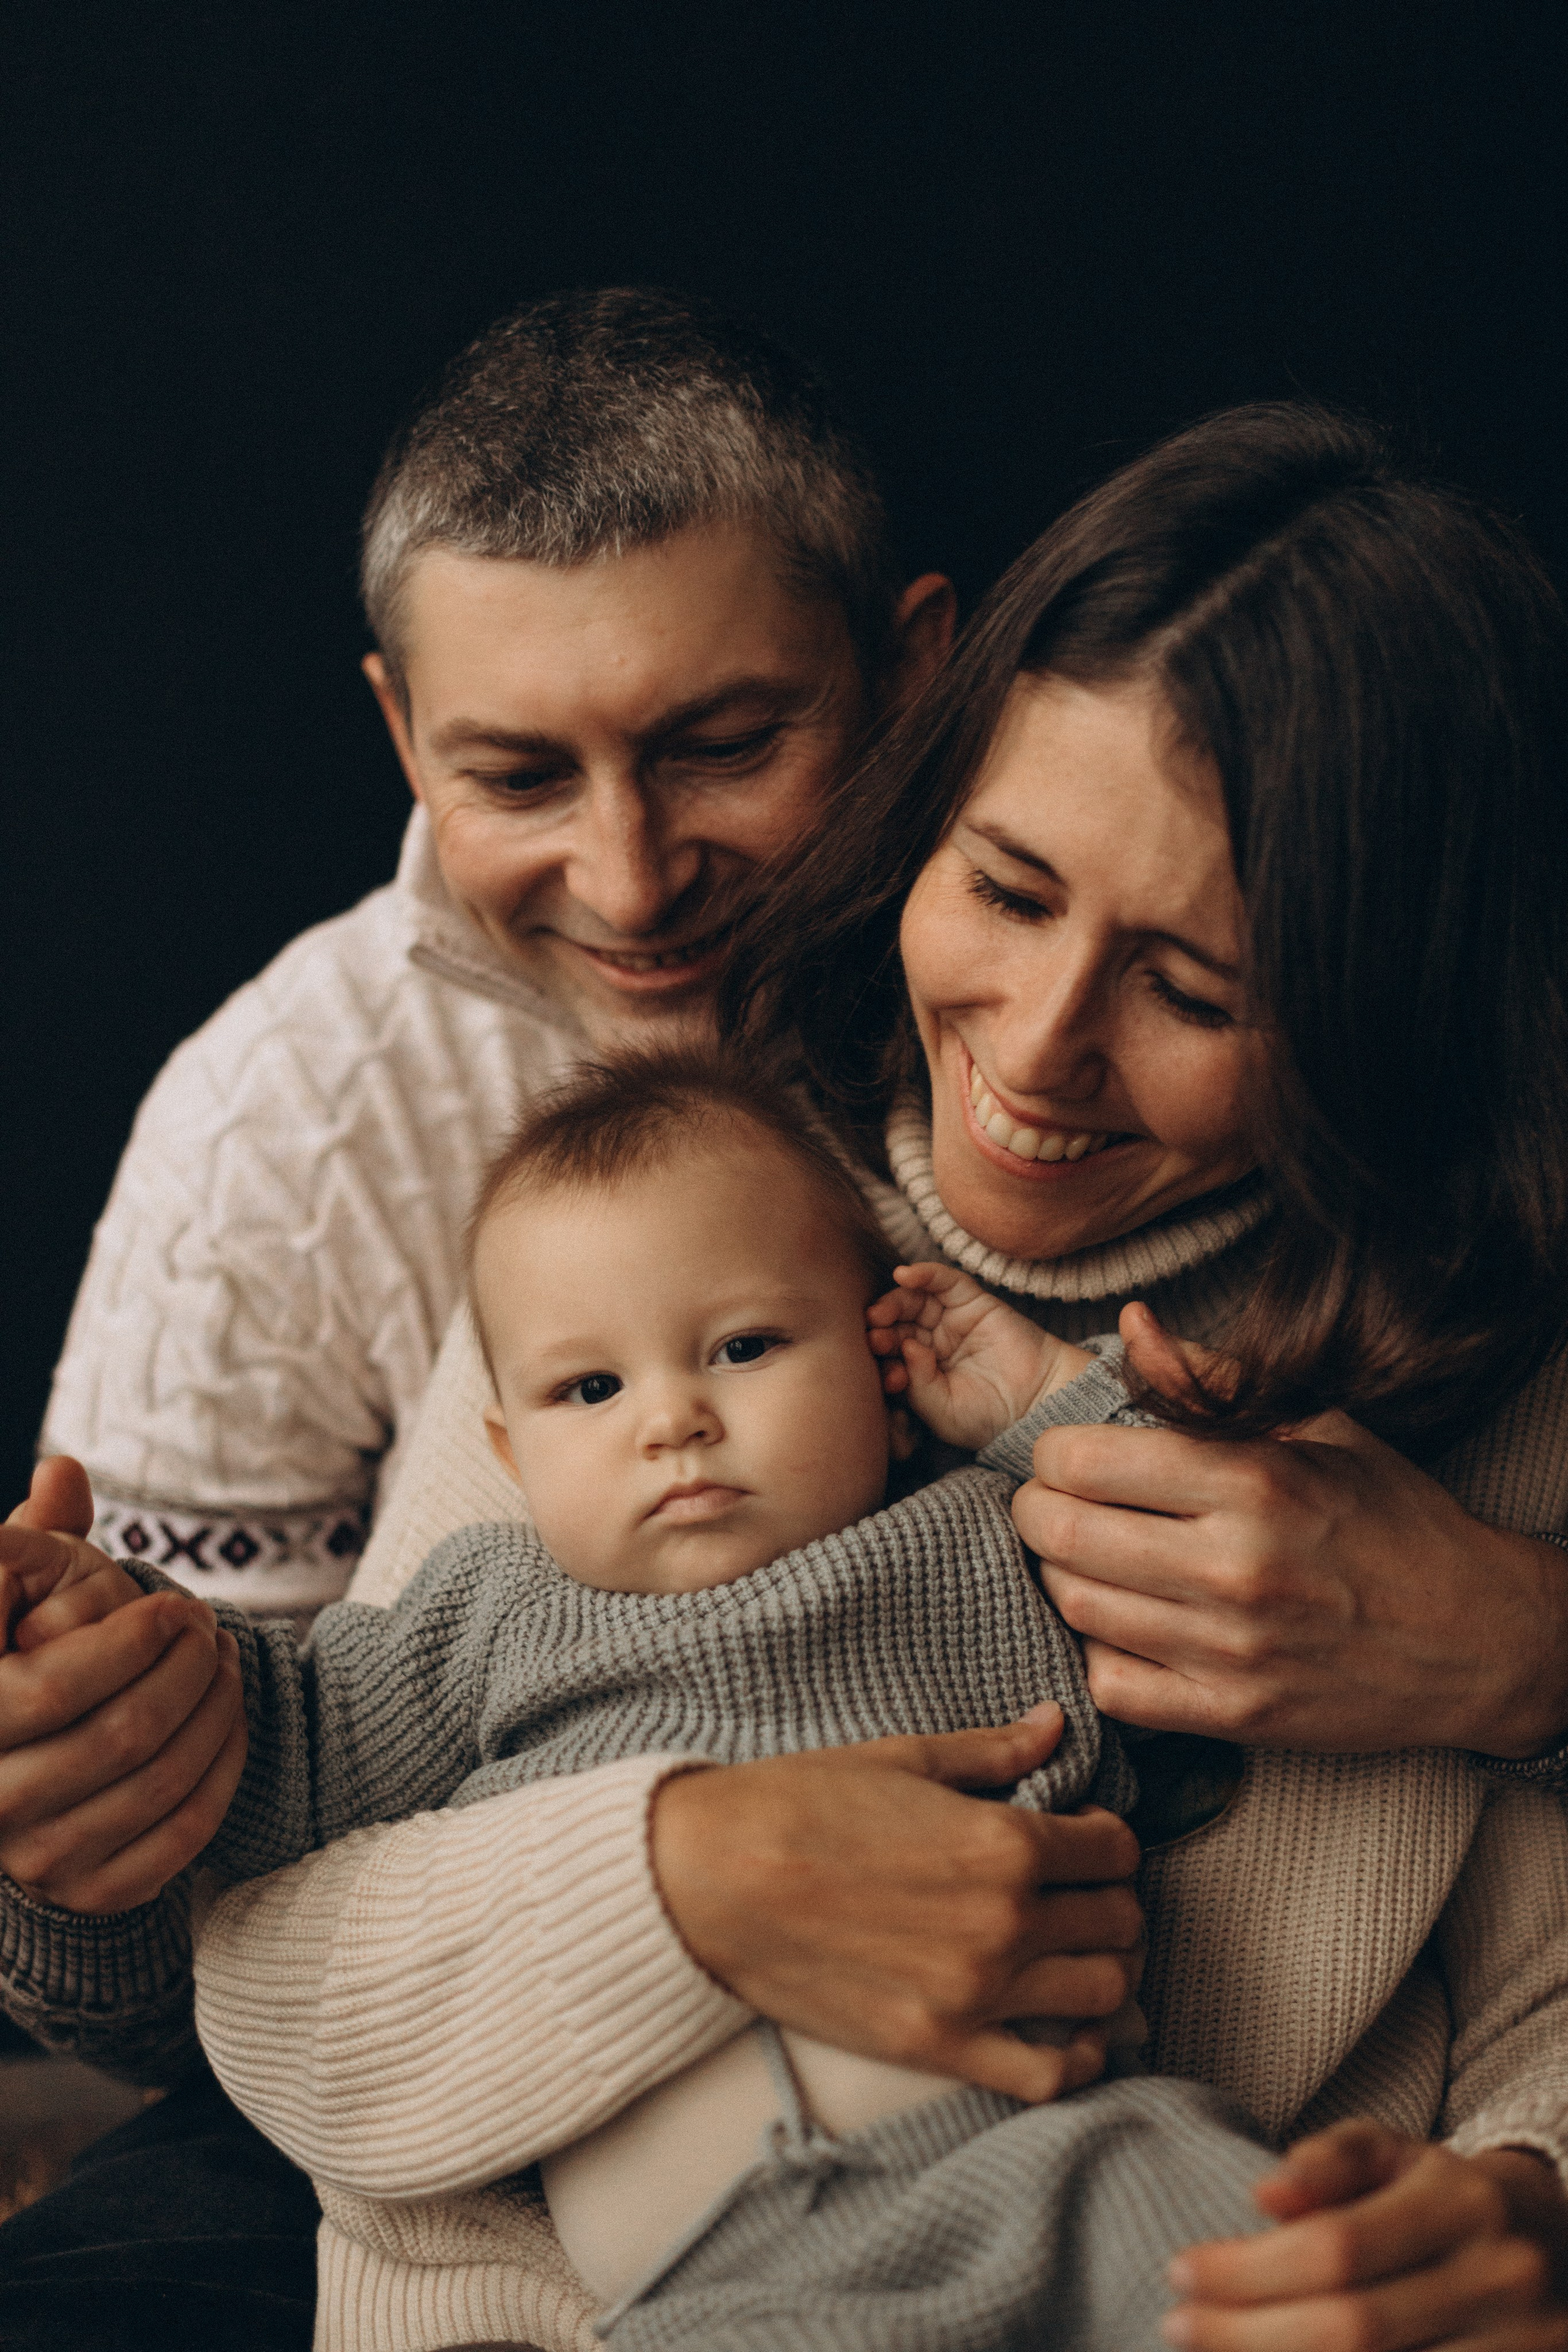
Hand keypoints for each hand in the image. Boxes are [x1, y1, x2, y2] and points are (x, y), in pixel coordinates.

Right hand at [0, 1457, 246, 1912]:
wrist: (18, 1779)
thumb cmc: (20, 1662)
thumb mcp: (16, 1595)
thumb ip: (37, 1538)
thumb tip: (64, 1467)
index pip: (52, 1687)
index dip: (129, 1640)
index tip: (176, 1604)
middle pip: (121, 1734)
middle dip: (188, 1671)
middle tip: (213, 1628)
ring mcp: (36, 1861)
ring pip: (158, 1782)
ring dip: (215, 1713)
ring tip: (228, 1664)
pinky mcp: (90, 1895)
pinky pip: (181, 1838)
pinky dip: (221, 1771)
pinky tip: (228, 1723)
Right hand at [649, 1702, 1143, 2105]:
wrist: (711, 1877)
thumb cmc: (799, 1803)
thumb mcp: (903, 1759)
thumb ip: (992, 1751)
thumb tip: (1054, 1725)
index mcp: (1001, 1841)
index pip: (1114, 1848)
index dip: (1108, 1837)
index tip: (1083, 1836)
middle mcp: (1004, 1921)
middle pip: (1119, 1921)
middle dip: (1111, 1900)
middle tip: (1081, 1891)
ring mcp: (975, 1992)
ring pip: (1103, 1994)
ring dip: (1107, 1969)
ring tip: (1077, 1951)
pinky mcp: (939, 2046)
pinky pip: (1051, 2075)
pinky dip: (1079, 2057)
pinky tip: (1070, 2030)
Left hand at [866, 1261, 1090, 1448]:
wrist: (1037, 1405)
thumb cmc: (988, 1417)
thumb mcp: (941, 1411)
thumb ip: (917, 1384)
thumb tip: (906, 1347)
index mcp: (919, 1371)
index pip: (888, 1355)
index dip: (878, 1358)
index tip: (877, 1370)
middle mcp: (932, 1342)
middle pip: (896, 1323)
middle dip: (881, 1328)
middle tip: (874, 1336)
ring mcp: (951, 1320)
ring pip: (914, 1299)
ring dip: (893, 1301)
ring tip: (881, 1313)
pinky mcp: (972, 1302)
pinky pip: (943, 1280)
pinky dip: (923, 1273)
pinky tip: (904, 1276)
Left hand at [1009, 1303, 1567, 1755]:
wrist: (1480, 1638)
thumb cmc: (1394, 1519)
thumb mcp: (1315, 1427)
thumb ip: (1209, 1379)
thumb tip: (1132, 1324)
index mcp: (1253, 1481)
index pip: (1084, 1460)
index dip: (1054, 1453)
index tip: (1066, 1456)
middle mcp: (1235, 1566)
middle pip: (1062, 1533)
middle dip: (1036, 1510)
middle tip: (1052, 1504)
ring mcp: (1231, 1650)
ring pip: (1076, 1607)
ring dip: (1062, 1577)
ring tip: (1088, 1557)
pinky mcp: (1234, 1718)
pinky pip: (1112, 1687)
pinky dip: (1099, 1654)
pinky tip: (1122, 1628)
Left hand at [1165, 2121, 1567, 2348]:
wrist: (1550, 2241)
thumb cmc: (1442, 2193)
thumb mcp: (1391, 2152)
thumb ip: (1328, 2161)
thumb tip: (1264, 2196)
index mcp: (1462, 2204)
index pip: (1336, 2248)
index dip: (1248, 2268)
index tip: (1180, 2269)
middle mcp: (1498, 2281)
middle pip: (1351, 2330)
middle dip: (1248, 2333)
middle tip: (1177, 2323)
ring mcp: (1518, 2348)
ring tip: (1214, 2351)